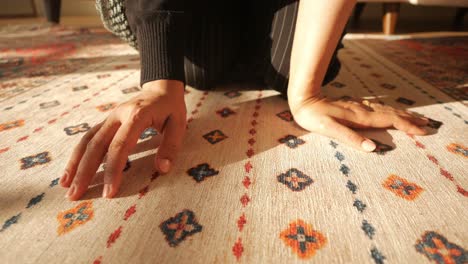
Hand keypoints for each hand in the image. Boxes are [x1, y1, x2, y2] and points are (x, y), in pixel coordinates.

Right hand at [60, 80, 186, 199]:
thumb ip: (171, 146)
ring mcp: (109, 118)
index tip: (108, 192)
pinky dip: (77, 155)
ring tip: (65, 186)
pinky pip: (88, 138)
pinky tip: (71, 171)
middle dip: (84, 171)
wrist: (160, 88)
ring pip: (86, 141)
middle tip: (75, 195)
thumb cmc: (171, 108)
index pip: (120, 146)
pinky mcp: (105, 122)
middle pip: (96, 145)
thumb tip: (162, 169)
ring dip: (74, 164)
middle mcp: (117, 116)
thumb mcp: (179, 124)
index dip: (113, 170)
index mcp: (136, 116)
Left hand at [289, 95, 428, 151]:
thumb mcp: (329, 130)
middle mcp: (363, 110)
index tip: (424, 131)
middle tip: (428, 125)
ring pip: (386, 110)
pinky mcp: (353, 106)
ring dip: (402, 114)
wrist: (303, 100)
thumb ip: (350, 138)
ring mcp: (359, 107)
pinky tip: (389, 111)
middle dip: (411, 120)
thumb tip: (373, 148)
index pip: (391, 121)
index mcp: (361, 118)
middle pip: (392, 114)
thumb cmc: (314, 117)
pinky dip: (389, 111)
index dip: (408, 126)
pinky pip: (378, 108)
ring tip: (415, 118)